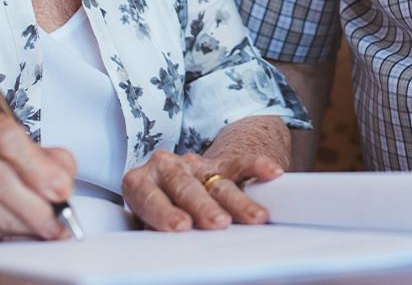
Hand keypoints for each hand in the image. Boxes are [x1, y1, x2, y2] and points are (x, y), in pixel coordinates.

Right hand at [0, 96, 78, 242]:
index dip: (36, 165)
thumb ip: (49, 158)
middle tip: (59, 212)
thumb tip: (61, 182)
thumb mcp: (23, 146)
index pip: (4, 136)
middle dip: (33, 196)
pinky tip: (29, 232)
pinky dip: (10, 231)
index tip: (61, 187)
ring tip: (49, 226)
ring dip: (24, 219)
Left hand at [122, 115, 289, 230]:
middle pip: (186, 186)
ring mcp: (195, 165)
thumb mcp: (145, 221)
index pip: (150, 197)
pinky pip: (240, 163)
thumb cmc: (154, 209)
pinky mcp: (220, 163)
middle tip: (218, 223)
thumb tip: (167, 247)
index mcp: (139, 183)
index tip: (181, 227)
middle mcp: (166, 168)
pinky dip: (257, 166)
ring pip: (218, 181)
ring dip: (237, 200)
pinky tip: (272, 173)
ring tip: (254, 218)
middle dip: (204, 206)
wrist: (169, 182)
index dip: (165, 212)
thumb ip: (154, 228)